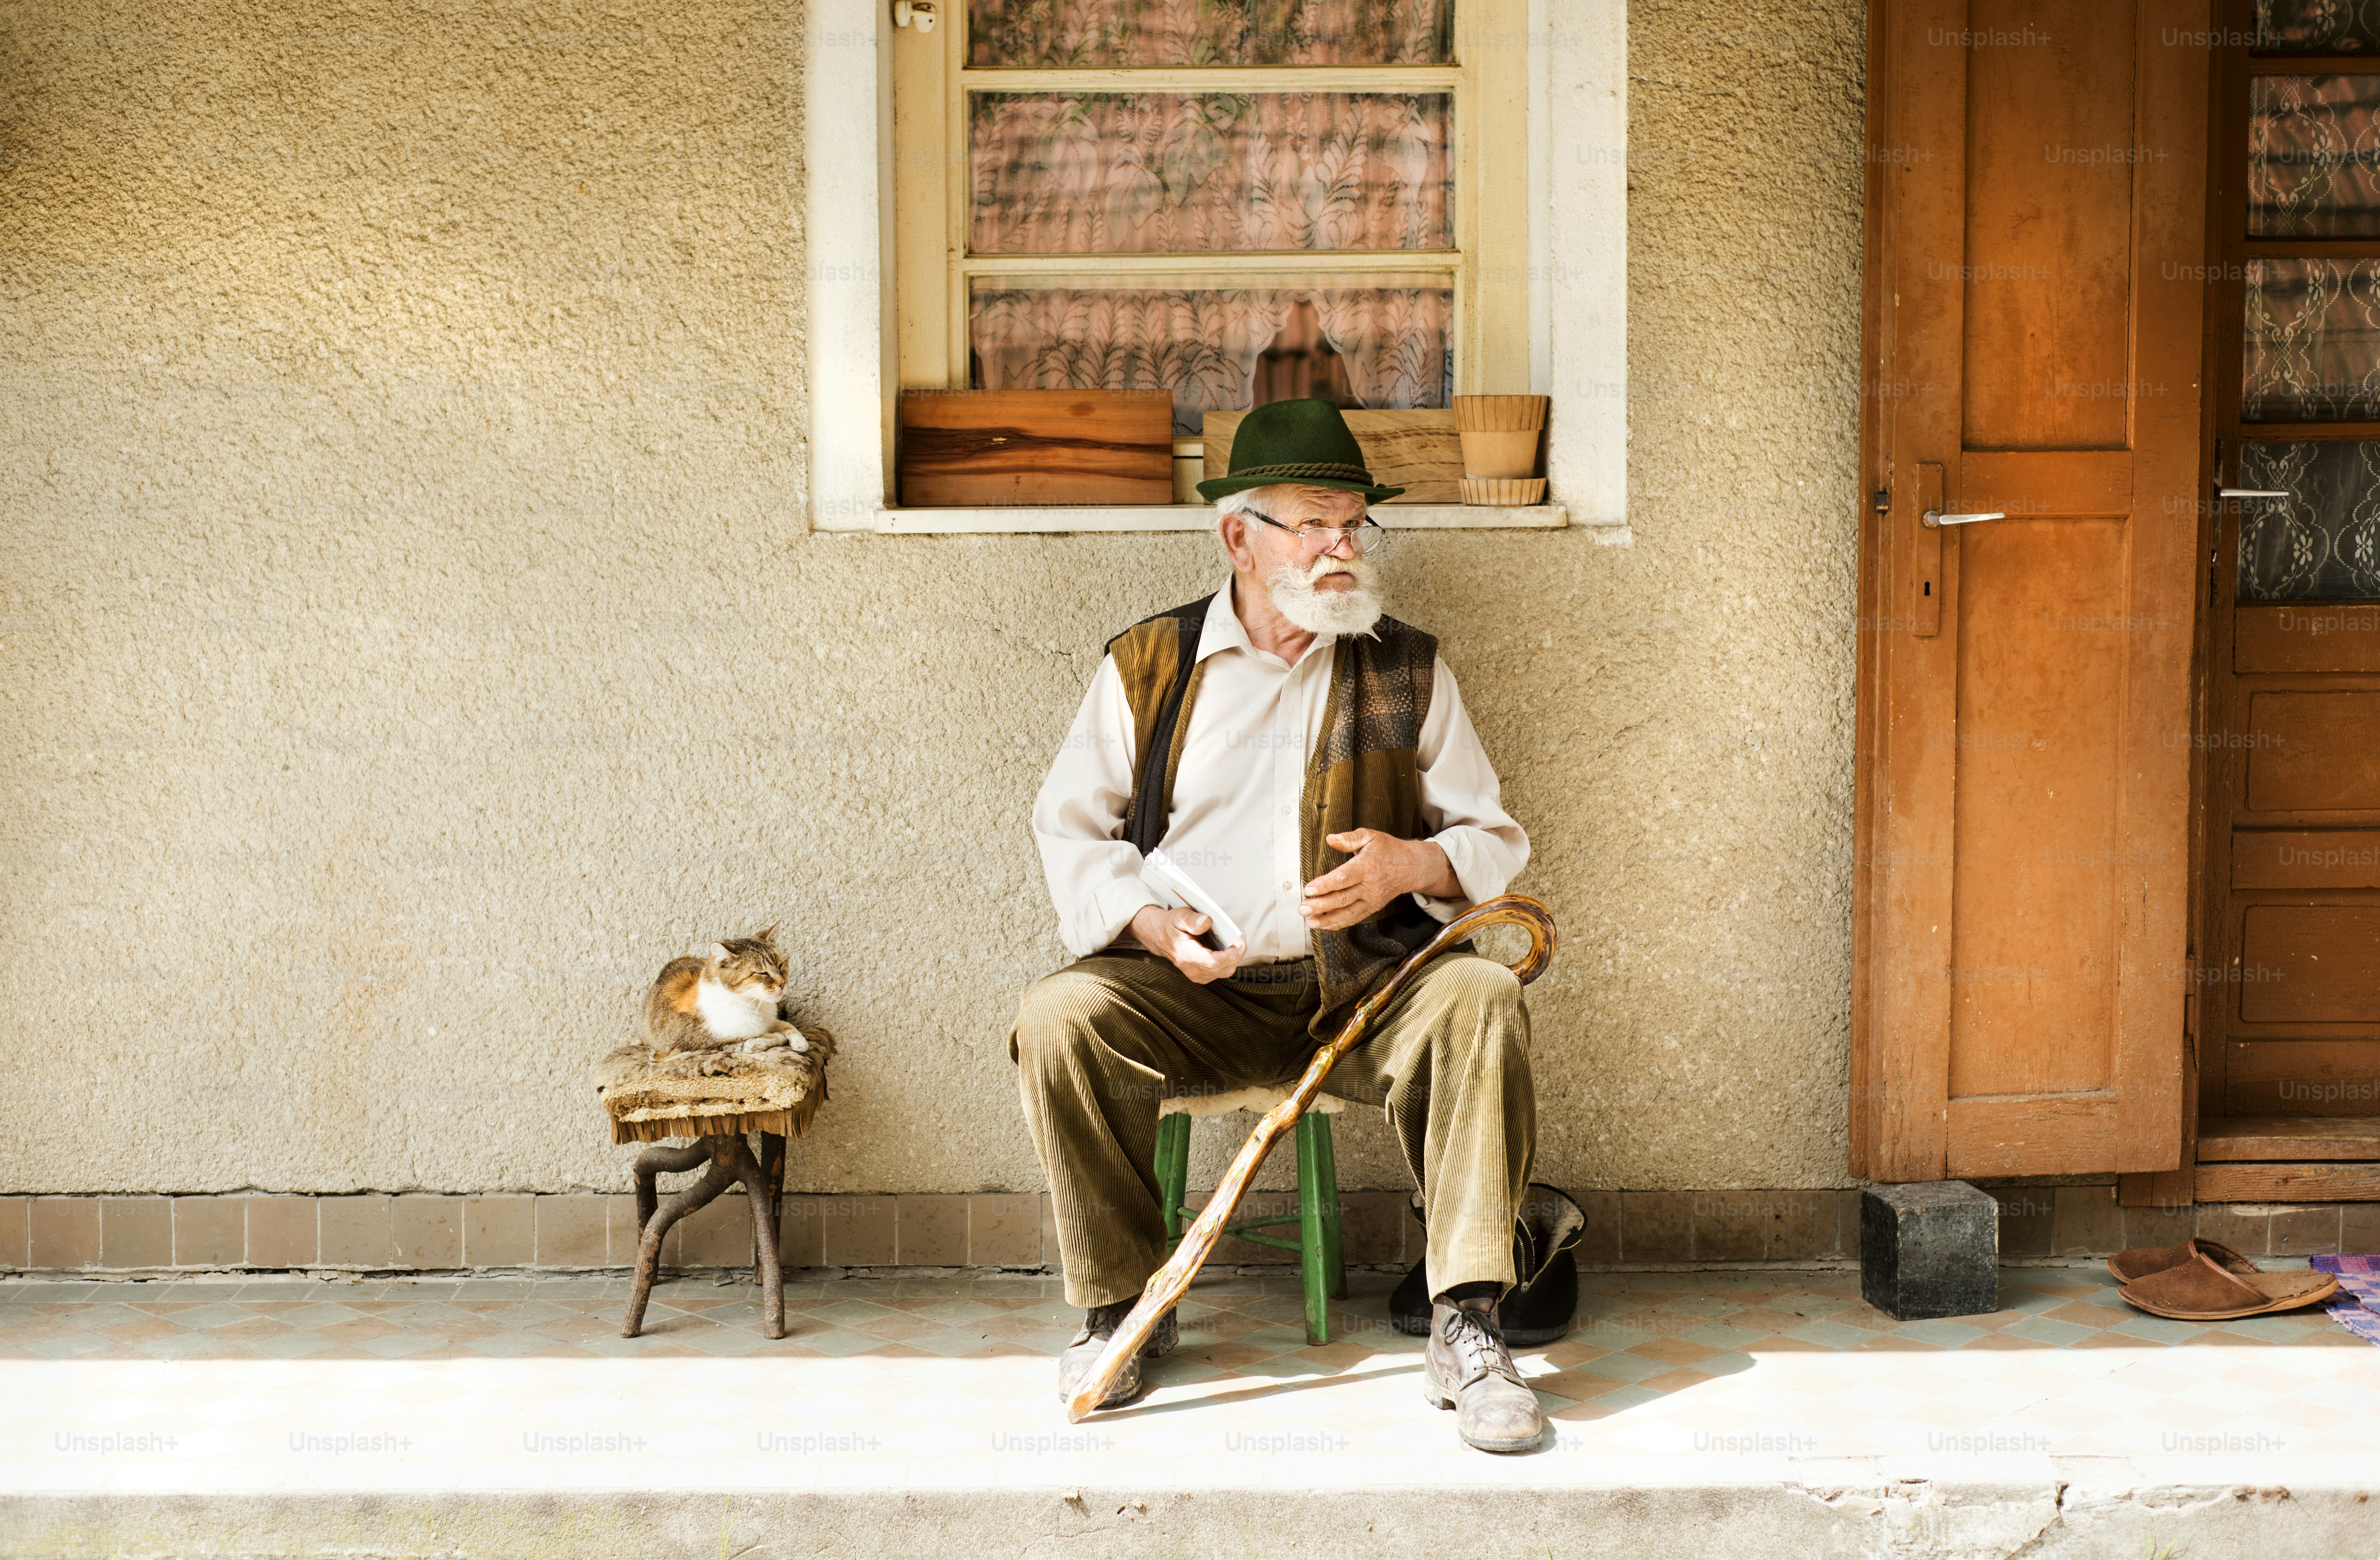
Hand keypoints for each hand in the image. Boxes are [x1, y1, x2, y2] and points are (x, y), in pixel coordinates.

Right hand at [1130, 904, 1244, 984]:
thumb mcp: (1178, 916)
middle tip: (1240, 934)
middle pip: (1224, 968)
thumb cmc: (1169, 926)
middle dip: (1238, 952)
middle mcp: (1193, 970)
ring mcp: (1198, 975)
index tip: (1239, 940)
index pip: (1213, 963)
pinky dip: (1230, 959)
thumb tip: (1207, 922)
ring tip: (1237, 938)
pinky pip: (1222, 970)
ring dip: (1236, 955)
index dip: (1230, 954)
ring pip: (1226, 970)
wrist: (1158, 936)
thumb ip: (1192, 920)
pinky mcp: (1203, 974)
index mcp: (1186, 957)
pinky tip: (1230, 946)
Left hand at [1300, 830, 1458, 930]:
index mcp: (1367, 867)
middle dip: (1321, 905)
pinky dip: (1339, 924)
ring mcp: (1372, 899)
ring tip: (1309, 922)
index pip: (1344, 878)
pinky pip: (1355, 918)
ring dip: (1327, 919)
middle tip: (1302, 908)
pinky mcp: (1373, 907)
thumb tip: (1330, 838)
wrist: (1411, 867)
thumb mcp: (1370, 837)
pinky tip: (1324, 926)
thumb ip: (1350, 839)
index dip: (1325, 885)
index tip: (1308, 890)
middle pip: (1343, 898)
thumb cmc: (1387, 849)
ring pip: (1348, 913)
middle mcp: (1370, 886)